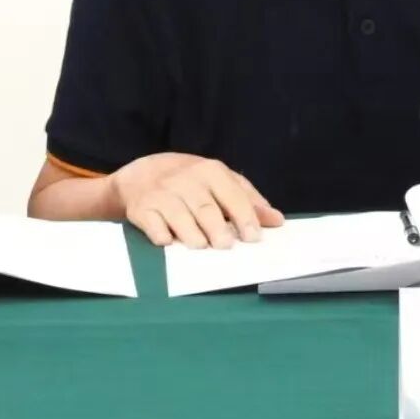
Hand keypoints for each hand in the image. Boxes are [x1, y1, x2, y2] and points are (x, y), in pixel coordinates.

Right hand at [110, 152, 284, 248]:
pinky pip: (152, 222)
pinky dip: (159, 233)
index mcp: (211, 171)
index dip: (244, 217)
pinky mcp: (142, 209)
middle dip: (216, 227)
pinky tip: (167, 242)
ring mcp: (163, 194)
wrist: (143, 174)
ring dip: (190, 232)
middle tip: (226, 245)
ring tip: (201, 247)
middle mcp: (187, 180)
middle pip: (205, 207)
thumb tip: (277, 220)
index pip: (231, 195)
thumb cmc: (191, 181)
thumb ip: (248, 200)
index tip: (253, 238)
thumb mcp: (220, 181)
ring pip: (179, 215)